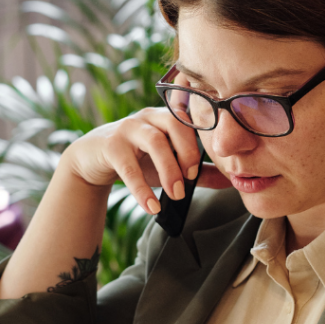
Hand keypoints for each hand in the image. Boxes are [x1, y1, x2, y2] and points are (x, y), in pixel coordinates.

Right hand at [65, 107, 230, 216]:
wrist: (93, 159)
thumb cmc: (137, 159)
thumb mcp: (168, 164)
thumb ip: (199, 172)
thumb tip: (231, 180)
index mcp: (167, 117)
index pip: (190, 120)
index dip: (199, 144)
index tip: (198, 171)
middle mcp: (149, 116)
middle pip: (175, 124)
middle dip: (186, 155)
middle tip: (189, 183)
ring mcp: (128, 127)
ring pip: (154, 141)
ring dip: (168, 171)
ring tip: (175, 195)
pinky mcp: (110, 145)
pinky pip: (129, 167)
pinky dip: (142, 190)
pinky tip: (151, 207)